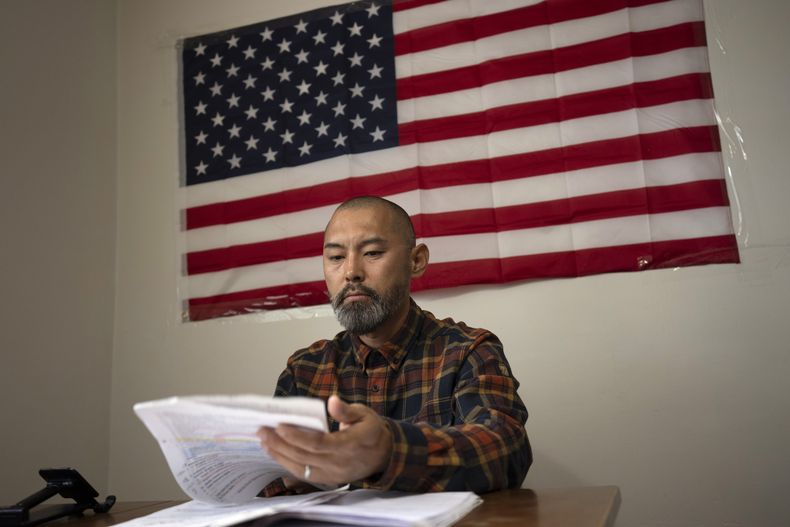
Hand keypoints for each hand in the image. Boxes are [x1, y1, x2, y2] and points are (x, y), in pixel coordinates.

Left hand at [257, 395, 392, 485]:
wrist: (383, 456)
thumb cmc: (372, 431)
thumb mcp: (365, 414)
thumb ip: (347, 410)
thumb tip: (332, 401)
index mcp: (349, 445)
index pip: (318, 444)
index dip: (297, 436)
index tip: (279, 426)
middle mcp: (339, 464)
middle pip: (304, 456)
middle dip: (280, 444)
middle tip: (262, 431)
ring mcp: (333, 474)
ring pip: (301, 467)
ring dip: (280, 455)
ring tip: (264, 441)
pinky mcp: (328, 479)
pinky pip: (303, 474)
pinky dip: (287, 463)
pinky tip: (276, 453)